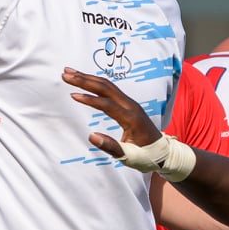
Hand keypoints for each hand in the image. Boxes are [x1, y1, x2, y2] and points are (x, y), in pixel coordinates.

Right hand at [65, 68, 196, 178]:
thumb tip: (91, 136)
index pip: (108, 105)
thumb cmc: (146, 156)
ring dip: (88, 77)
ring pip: (107, 85)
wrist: (163, 152)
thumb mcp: (130, 157)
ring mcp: (130, 103)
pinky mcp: (127, 104)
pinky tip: (84, 80)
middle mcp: (131, 106)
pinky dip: (95, 82)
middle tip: (65, 74)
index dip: (90, 99)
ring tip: (69, 72)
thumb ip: (111, 147)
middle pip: (106, 88)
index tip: (72, 94)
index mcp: (132, 119)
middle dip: (84, 80)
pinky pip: (110, 89)